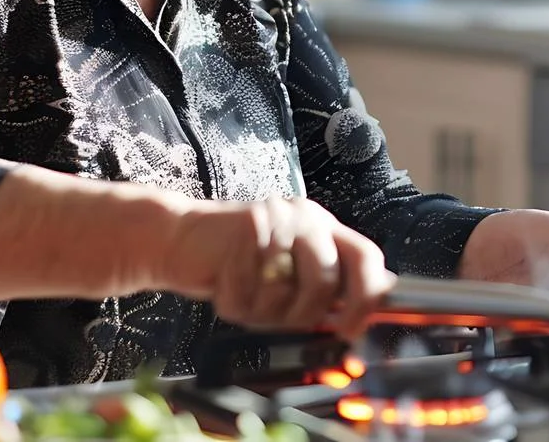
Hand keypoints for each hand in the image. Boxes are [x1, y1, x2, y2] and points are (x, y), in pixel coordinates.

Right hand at [163, 197, 394, 336]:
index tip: (352, 331)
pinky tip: (227, 287)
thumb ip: (326, 289)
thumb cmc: (240, 265)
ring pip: (285, 289)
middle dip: (302, 314)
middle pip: (325, 281)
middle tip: (280, 317)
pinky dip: (234, 303)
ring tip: (249, 298)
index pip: (367, 258)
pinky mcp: (246, 225)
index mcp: (326, 229)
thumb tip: (365, 316)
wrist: (182, 239)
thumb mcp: (289, 277)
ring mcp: (277, 218)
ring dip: (262, 310)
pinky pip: (248, 289)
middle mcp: (307, 218)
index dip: (366, 299)